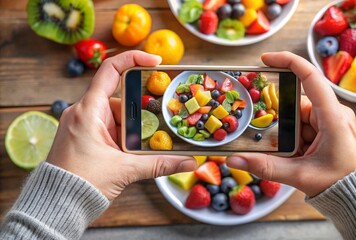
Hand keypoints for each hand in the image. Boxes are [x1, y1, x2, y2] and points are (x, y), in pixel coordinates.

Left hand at [47, 51, 196, 199]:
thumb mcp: (124, 170)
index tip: (155, 62)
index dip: (134, 59)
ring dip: (134, 129)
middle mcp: (84, 113)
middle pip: (121, 99)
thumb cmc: (79, 184)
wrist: (56, 205)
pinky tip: (137, 150)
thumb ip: (159, 164)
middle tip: (160, 121)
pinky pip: (111, 129)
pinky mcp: (86, 138)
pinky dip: (125, 137)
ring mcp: (84, 126)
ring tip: (149, 144)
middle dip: (142, 112)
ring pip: (118, 117)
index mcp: (88, 111)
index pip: (110, 70)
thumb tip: (188, 162)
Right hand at [227, 51, 355, 196]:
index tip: (265, 59)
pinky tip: (291, 154)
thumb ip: (265, 167)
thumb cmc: (340, 184)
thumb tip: (234, 160)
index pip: (311, 78)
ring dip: (287, 133)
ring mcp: (331, 121)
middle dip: (280, 118)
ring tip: (287, 153)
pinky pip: (303, 126)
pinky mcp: (328, 129)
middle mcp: (333, 113)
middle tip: (267, 135)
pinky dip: (293, 137)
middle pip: (297, 102)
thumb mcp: (299, 175)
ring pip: (298, 116)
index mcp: (333, 117)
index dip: (288, 62)